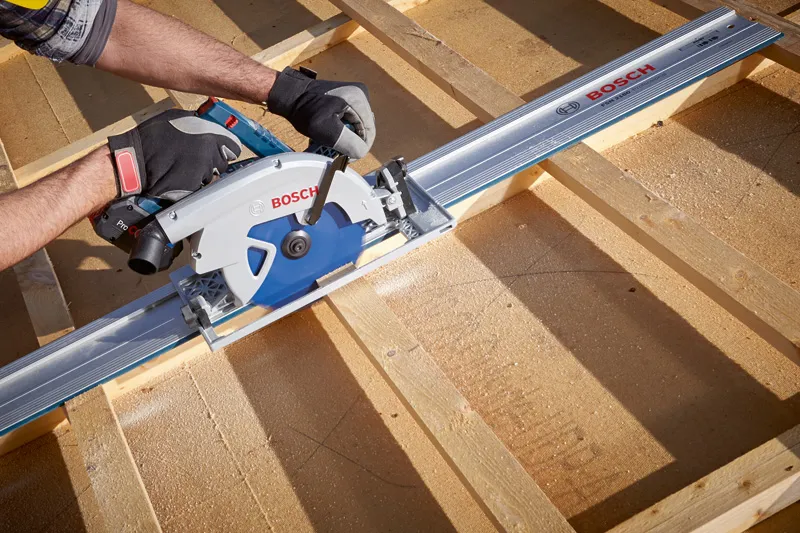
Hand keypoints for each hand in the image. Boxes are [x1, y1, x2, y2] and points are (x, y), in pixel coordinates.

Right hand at [107, 109, 241, 200]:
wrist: (134, 161)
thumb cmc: (151, 139)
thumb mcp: (176, 118)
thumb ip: (198, 121)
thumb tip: (209, 124)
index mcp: (209, 133)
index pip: (233, 146)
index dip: (226, 149)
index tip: (222, 151)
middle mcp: (210, 152)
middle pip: (223, 162)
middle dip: (213, 162)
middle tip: (195, 160)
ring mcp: (204, 171)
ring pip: (213, 176)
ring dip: (203, 174)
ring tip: (184, 168)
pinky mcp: (196, 186)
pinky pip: (202, 188)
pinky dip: (194, 185)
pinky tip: (181, 178)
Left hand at [267, 67, 375, 158]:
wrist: (290, 94)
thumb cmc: (304, 108)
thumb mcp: (327, 130)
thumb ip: (348, 143)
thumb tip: (361, 153)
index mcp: (359, 99)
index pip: (369, 132)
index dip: (359, 148)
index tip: (345, 157)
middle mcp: (361, 95)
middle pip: (363, 129)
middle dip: (350, 142)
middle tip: (334, 150)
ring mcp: (354, 96)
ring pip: (356, 127)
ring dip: (344, 137)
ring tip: (327, 141)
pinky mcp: (347, 99)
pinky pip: (349, 121)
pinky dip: (340, 130)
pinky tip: (328, 133)